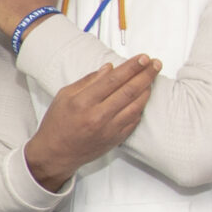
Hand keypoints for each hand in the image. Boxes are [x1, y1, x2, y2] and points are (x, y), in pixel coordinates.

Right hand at [25, 55, 161, 191]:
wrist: (56, 153)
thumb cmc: (57, 124)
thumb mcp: (64, 96)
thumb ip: (88, 81)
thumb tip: (109, 68)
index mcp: (83, 102)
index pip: (113, 79)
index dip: (131, 67)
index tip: (143, 58)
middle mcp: (98, 115)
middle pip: (129, 90)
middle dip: (145, 74)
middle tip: (155, 64)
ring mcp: (109, 128)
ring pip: (136, 105)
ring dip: (147, 89)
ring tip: (152, 78)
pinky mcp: (117, 138)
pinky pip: (134, 119)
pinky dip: (141, 106)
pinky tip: (143, 97)